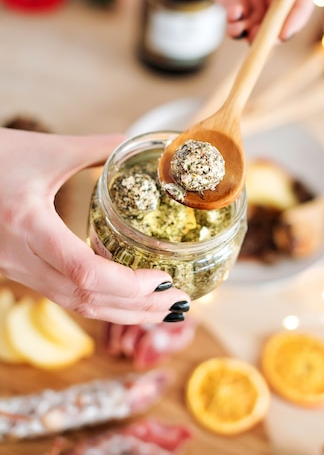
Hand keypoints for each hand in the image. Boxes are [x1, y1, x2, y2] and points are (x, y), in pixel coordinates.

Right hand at [0, 129, 189, 323]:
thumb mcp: (44, 149)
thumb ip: (93, 148)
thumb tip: (132, 142)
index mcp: (27, 226)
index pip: (84, 272)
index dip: (128, 285)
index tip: (164, 280)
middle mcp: (20, 257)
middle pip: (84, 299)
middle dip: (136, 308)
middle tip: (177, 304)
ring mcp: (16, 269)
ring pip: (73, 304)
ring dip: (121, 311)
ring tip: (160, 308)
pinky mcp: (18, 270)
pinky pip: (62, 296)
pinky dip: (99, 302)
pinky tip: (124, 297)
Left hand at [140, 0, 315, 41]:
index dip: (298, 10)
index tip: (287, 29)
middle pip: (281, 5)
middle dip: (274, 25)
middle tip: (264, 40)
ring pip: (258, 13)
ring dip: (255, 28)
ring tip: (244, 33)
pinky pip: (235, 11)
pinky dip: (236, 21)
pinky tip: (232, 22)